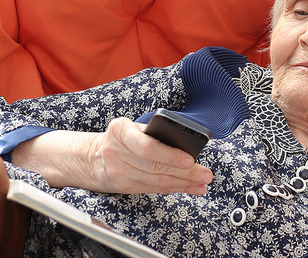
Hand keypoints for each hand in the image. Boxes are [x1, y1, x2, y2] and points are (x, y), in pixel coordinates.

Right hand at [11, 117, 212, 194]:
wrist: (91, 156)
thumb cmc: (122, 138)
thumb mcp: (133, 127)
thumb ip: (154, 133)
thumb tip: (187, 144)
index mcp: (120, 130)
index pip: (147, 146)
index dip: (169, 155)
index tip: (190, 159)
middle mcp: (116, 152)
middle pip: (155, 166)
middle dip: (185, 173)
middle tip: (206, 174)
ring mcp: (118, 171)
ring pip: (156, 181)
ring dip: (183, 184)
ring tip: (202, 183)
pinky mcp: (123, 186)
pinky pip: (153, 188)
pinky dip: (174, 189)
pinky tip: (189, 188)